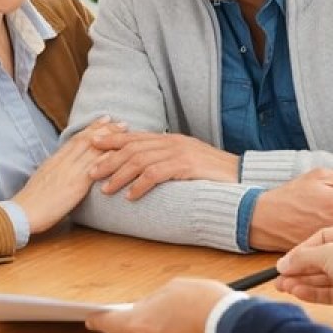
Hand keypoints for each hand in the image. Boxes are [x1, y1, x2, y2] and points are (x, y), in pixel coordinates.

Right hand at [13, 117, 124, 232]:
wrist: (23, 213)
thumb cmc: (30, 203)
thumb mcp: (42, 180)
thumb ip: (55, 172)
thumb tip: (63, 171)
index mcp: (54, 160)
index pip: (75, 139)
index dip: (91, 128)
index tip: (104, 120)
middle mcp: (63, 162)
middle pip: (86, 139)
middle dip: (105, 129)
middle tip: (120, 121)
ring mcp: (69, 172)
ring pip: (91, 149)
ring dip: (110, 138)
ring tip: (124, 130)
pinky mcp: (75, 185)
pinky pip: (94, 168)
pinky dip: (106, 158)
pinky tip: (119, 153)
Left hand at [85, 278, 228, 332]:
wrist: (233, 330)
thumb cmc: (204, 304)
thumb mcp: (175, 287)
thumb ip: (155, 300)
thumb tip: (152, 308)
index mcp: (140, 322)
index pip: (111, 323)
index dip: (100, 321)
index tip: (92, 320)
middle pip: (142, 332)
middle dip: (154, 322)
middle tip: (176, 310)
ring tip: (194, 321)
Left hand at [90, 132, 238, 199]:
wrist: (242, 176)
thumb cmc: (213, 173)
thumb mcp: (187, 161)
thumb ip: (166, 160)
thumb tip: (144, 168)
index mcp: (170, 139)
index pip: (135, 136)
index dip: (112, 139)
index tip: (91, 144)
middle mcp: (172, 142)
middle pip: (132, 147)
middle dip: (108, 159)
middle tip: (90, 172)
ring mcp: (180, 152)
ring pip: (140, 160)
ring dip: (119, 175)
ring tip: (105, 188)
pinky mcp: (187, 166)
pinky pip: (157, 174)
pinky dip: (141, 184)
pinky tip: (131, 195)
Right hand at [274, 222, 332, 314]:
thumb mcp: (326, 252)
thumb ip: (302, 258)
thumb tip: (283, 265)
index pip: (318, 240)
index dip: (300, 251)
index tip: (284, 262)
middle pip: (318, 261)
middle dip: (298, 270)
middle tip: (279, 278)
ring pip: (322, 278)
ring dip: (302, 282)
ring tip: (283, 287)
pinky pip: (328, 292)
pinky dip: (313, 292)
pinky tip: (297, 293)